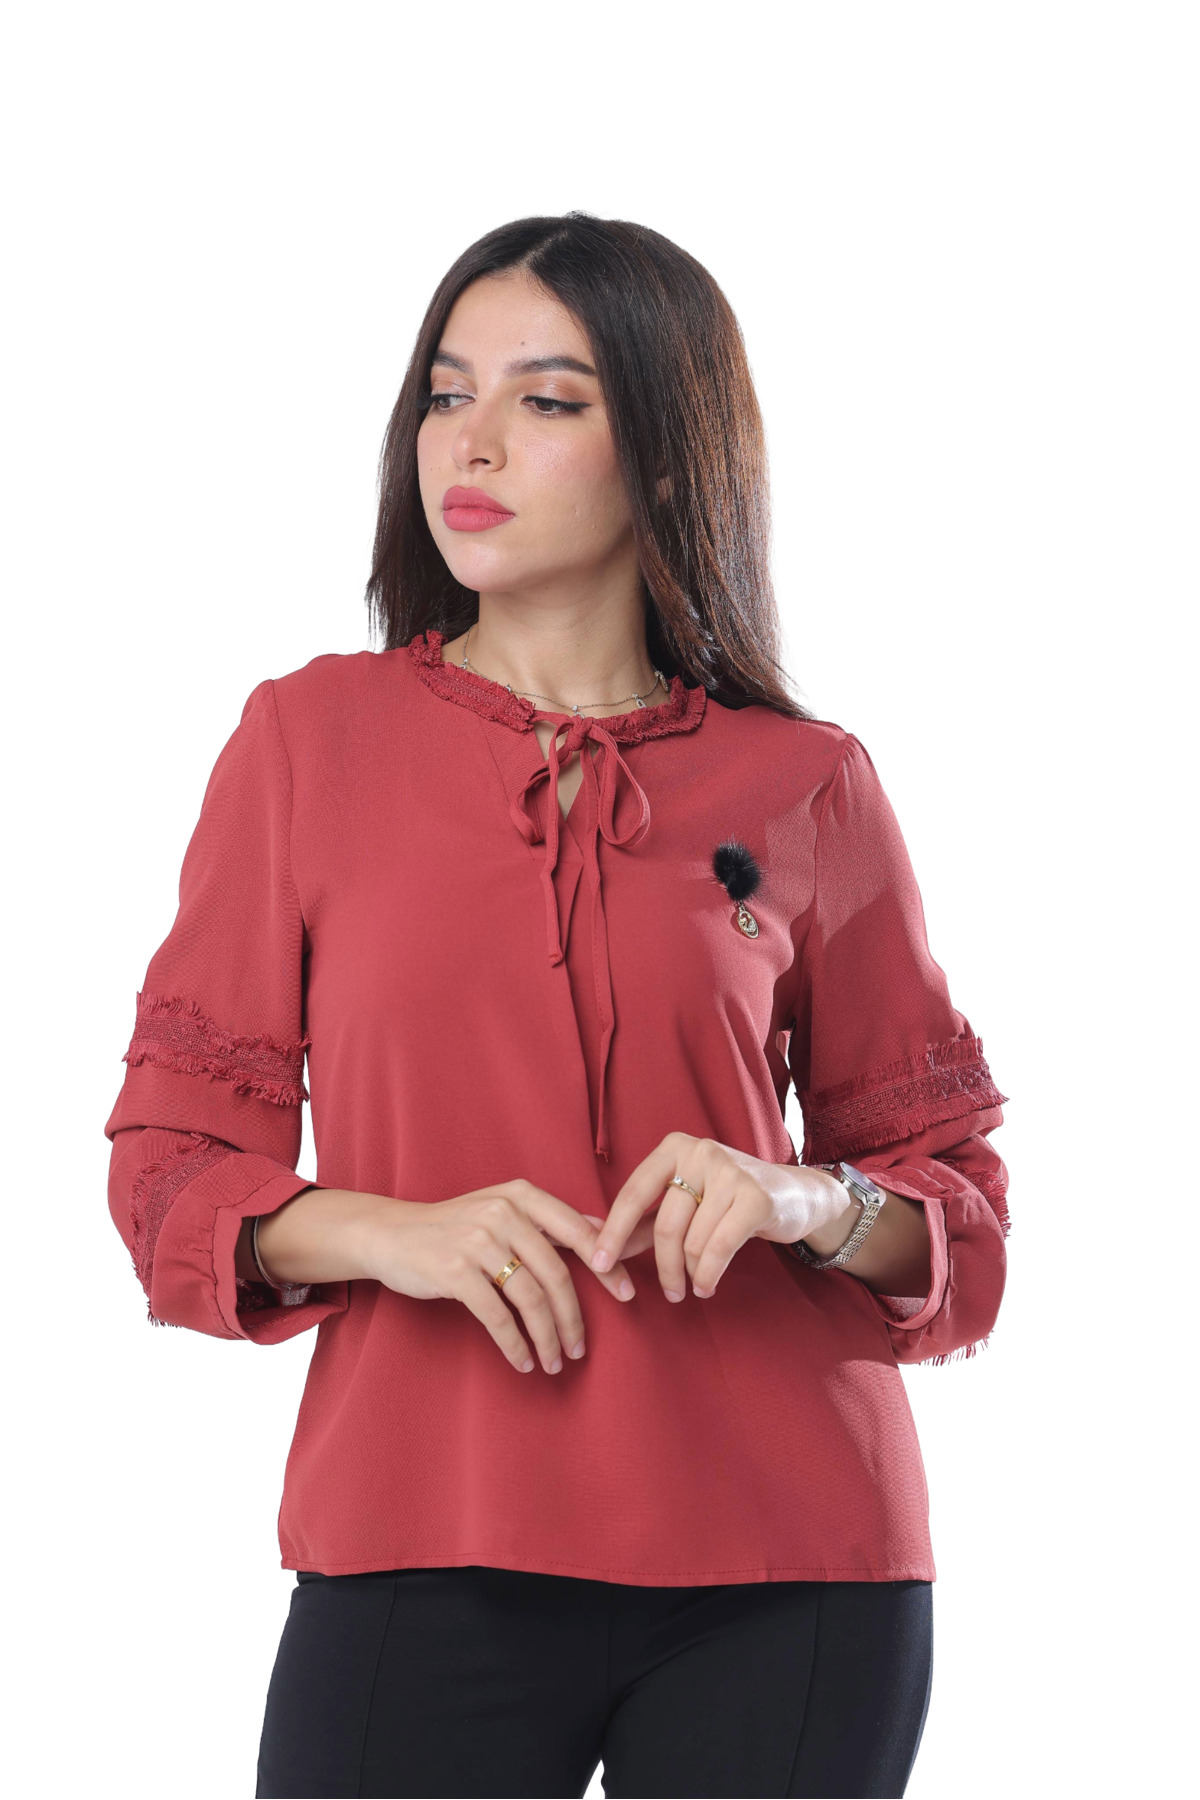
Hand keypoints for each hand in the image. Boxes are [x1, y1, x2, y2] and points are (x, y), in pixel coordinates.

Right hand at [358, 1180, 638, 1374]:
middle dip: (573, 1318)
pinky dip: (514, 1344)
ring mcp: (477, 1240)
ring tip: (553, 1361)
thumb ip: (548, 1221)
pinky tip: (523, 1360)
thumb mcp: (502, 1209)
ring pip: (530, 1299)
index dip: (607, 1266)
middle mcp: (503, 1212)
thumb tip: (604, 1233)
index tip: (628, 1296)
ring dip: (546, 1337)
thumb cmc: (455, 1226)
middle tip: (580, 1348)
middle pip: (556, 1274)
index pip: (578, 1232)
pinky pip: (497, 1316)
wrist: (392, 1233)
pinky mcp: (454, 1271)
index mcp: (522, 1195)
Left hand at [587, 1134, 847, 1301]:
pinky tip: (708, 1285)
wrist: (795, 1195)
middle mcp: (701, 1151)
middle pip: (665, 1226)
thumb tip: (591, 1241)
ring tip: (696, 1284)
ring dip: (690, 1274)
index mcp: (674, 1147)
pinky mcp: (755, 1197)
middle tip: (669, 1293)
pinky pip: (718, 1249)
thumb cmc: (728, 1200)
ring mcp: (730, 1171)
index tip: (597, 1265)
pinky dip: (709, 1275)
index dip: (613, 1232)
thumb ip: (641, 1222)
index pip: (633, 1193)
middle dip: (663, 1268)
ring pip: (692, 1242)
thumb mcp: (683, 1203)